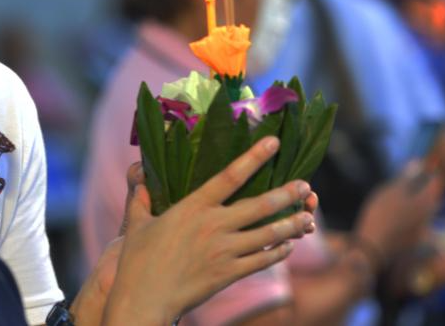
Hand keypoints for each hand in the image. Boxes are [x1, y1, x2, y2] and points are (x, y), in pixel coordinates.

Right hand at [101, 137, 316, 324]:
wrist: (144, 300)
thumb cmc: (137, 262)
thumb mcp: (136, 224)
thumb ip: (141, 199)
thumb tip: (139, 180)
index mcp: (193, 207)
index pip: (230, 176)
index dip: (254, 157)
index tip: (274, 143)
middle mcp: (214, 225)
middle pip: (260, 205)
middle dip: (286, 193)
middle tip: (306, 186)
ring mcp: (224, 251)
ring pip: (267, 234)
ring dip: (291, 225)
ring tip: (308, 217)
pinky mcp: (228, 274)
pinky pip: (261, 261)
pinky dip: (278, 252)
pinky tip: (288, 246)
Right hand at [353, 161, 442, 264]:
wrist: (374, 246)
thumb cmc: (382, 213)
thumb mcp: (392, 190)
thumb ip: (406, 176)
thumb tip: (418, 162)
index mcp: (426, 200)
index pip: (436, 181)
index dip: (430, 172)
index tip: (423, 167)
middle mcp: (429, 215)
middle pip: (433, 196)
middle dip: (426, 187)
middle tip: (413, 181)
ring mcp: (424, 229)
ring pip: (427, 210)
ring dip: (420, 202)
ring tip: (405, 198)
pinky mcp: (416, 239)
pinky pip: (420, 223)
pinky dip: (414, 216)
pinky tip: (401, 216)